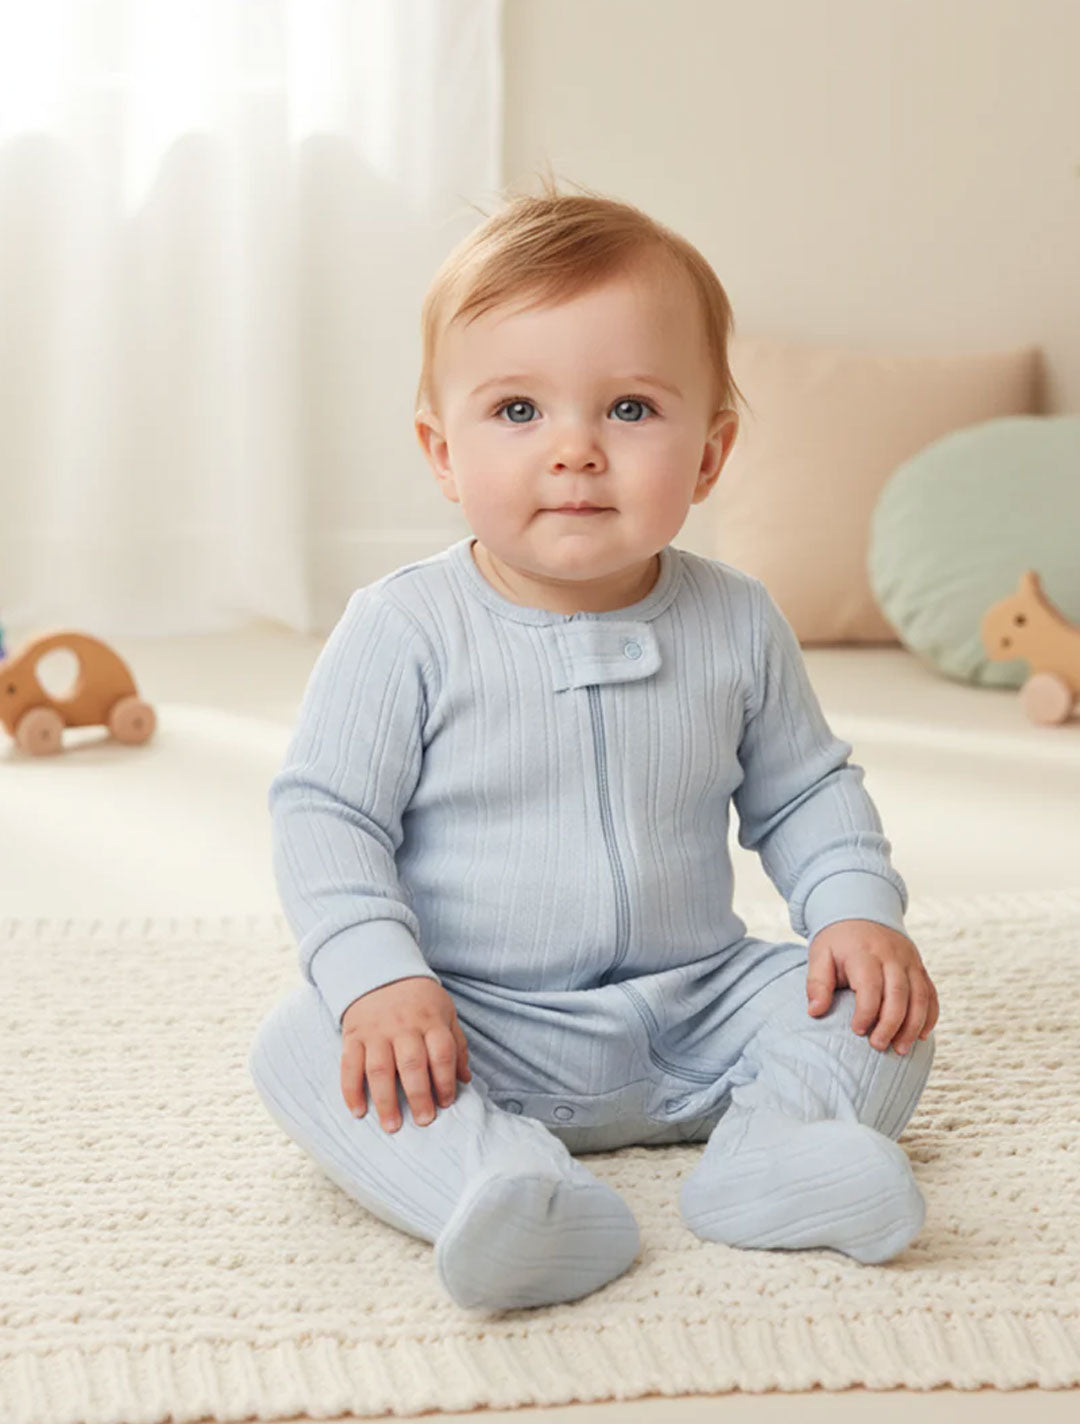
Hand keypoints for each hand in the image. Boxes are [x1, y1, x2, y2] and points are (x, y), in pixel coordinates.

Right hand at [340, 975, 471, 1131]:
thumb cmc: (419, 1000)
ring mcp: (375, 1031)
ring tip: (392, 1126)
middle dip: (419, 1096)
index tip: (446, 1103)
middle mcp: (403, 1026)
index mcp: (430, 1020)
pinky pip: (349, 1065)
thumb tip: (465, 1080)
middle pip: (412, 1065)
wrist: (379, 971)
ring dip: (386, 1101)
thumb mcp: (445, 1012)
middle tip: (424, 1121)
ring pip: (379, 1069)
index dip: (445, 1081)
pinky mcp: (353, 1036)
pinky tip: (358, 1111)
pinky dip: (351, 1090)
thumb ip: (456, 1045)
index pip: (441, 1053)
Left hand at [805, 919, 938, 1054]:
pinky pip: (931, 994)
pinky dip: (930, 1016)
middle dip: (891, 1024)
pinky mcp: (920, 967)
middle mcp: (892, 956)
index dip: (866, 1012)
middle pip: (899, 994)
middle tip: (878, 1046)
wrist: (861, 913)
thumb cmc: (838, 941)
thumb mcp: (820, 955)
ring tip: (900, 1049)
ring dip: (913, 1026)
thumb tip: (815, 1012)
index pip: (871, 986)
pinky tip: (921, 1035)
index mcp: (864, 953)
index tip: (857, 1031)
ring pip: (920, 997)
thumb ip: (817, 983)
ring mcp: (910, 961)